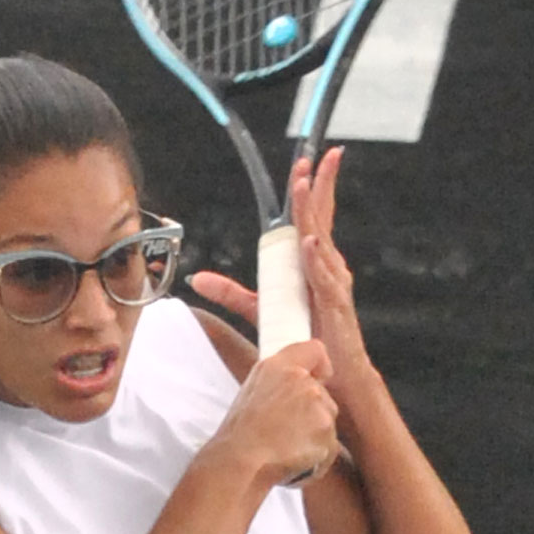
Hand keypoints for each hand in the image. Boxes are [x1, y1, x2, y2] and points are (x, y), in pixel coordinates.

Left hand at [188, 148, 371, 382]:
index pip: (314, 217)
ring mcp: (333, 284)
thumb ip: (231, 293)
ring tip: (303, 186)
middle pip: (320, 217)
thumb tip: (197, 278)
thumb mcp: (261, 309)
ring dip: (310, 212)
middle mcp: (327, 266)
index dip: (310, 190)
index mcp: (314, 261)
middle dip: (316, 186)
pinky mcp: (333, 306)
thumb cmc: (308, 337)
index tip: (305, 164)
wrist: (335, 374)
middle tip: (309, 159)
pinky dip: (315, 258)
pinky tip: (309, 242)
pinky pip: (323, 277)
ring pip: (320, 240)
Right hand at [207, 340, 338, 490]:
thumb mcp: (252, 389)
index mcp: (279, 366)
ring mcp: (318, 408)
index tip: (320, 377)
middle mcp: (302, 382)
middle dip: (311, 413)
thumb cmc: (240, 433)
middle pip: (323, 394)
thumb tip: (304, 380)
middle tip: (284, 430)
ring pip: (326, 422)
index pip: (315, 351)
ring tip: (285, 447)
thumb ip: (281, 379)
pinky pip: (329, 447)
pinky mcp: (327, 435)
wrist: (240, 463)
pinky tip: (294, 460)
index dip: (320, 366)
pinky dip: (316, 458)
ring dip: (313, 436)